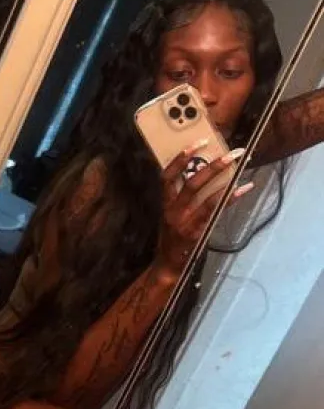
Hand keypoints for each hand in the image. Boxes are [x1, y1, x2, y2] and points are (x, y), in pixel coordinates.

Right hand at [157, 141, 251, 277]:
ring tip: (240, 164)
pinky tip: (244, 188)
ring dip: (225, 177)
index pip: (167, 176)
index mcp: (165, 204)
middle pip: (192, 182)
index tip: (196, 143)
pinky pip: (216, 210)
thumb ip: (181, 199)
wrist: (168, 265)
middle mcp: (173, 211)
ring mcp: (186, 222)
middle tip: (230, 152)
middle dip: (212, 165)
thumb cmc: (172, 239)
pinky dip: (231, 198)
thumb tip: (199, 176)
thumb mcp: (170, 216)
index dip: (179, 159)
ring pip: (207, 196)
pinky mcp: (198, 231)